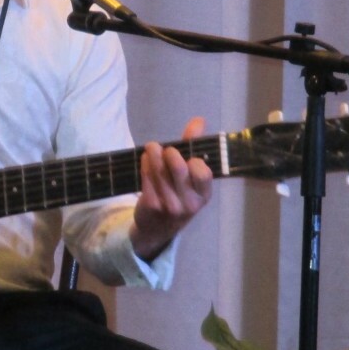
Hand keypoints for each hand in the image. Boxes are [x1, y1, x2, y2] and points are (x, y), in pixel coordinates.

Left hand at [130, 116, 213, 260]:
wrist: (158, 229)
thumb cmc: (179, 195)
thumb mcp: (191, 177)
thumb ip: (193, 147)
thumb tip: (198, 120)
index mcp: (203, 194)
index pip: (203, 174)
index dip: (195, 161)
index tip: (188, 155)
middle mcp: (189, 203)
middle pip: (178, 169)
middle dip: (171, 153)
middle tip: (166, 148)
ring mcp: (169, 206)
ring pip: (159, 172)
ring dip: (153, 155)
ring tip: (151, 147)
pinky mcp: (151, 205)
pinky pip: (146, 178)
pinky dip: (145, 164)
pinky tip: (145, 158)